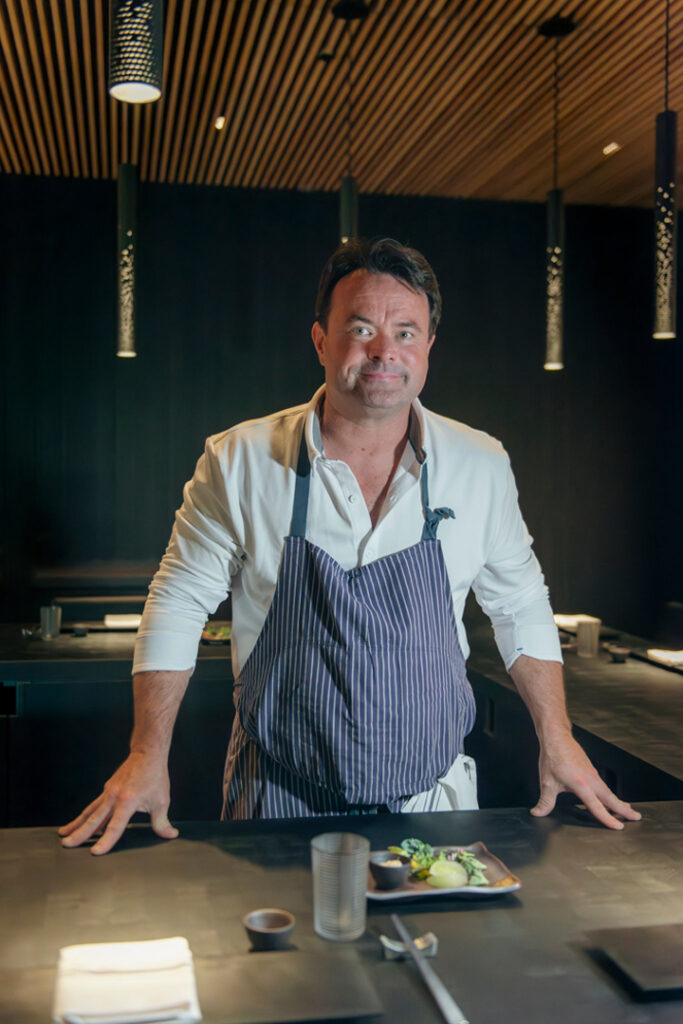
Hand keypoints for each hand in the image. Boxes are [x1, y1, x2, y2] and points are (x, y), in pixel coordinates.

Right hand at [58, 752, 177, 854]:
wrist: (146, 753)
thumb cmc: (155, 776)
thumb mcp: (162, 801)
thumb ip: (162, 822)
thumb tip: (170, 835)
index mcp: (128, 800)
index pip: (115, 825)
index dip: (106, 841)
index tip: (96, 852)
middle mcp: (114, 796)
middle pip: (94, 819)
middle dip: (80, 834)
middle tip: (66, 845)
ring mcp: (108, 792)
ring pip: (89, 812)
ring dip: (76, 824)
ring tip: (63, 835)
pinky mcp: (107, 790)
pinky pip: (94, 806)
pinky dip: (85, 816)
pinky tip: (79, 823)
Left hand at [531, 732, 641, 829]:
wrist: (556, 737)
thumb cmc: (552, 757)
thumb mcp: (546, 782)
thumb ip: (545, 801)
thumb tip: (537, 813)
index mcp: (581, 784)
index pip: (596, 806)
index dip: (607, 819)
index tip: (618, 827)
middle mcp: (590, 779)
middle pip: (611, 798)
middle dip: (624, 809)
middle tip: (637, 818)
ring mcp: (592, 774)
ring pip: (608, 791)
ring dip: (619, 801)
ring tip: (628, 810)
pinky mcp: (591, 770)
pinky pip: (603, 785)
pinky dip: (610, 793)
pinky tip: (610, 797)